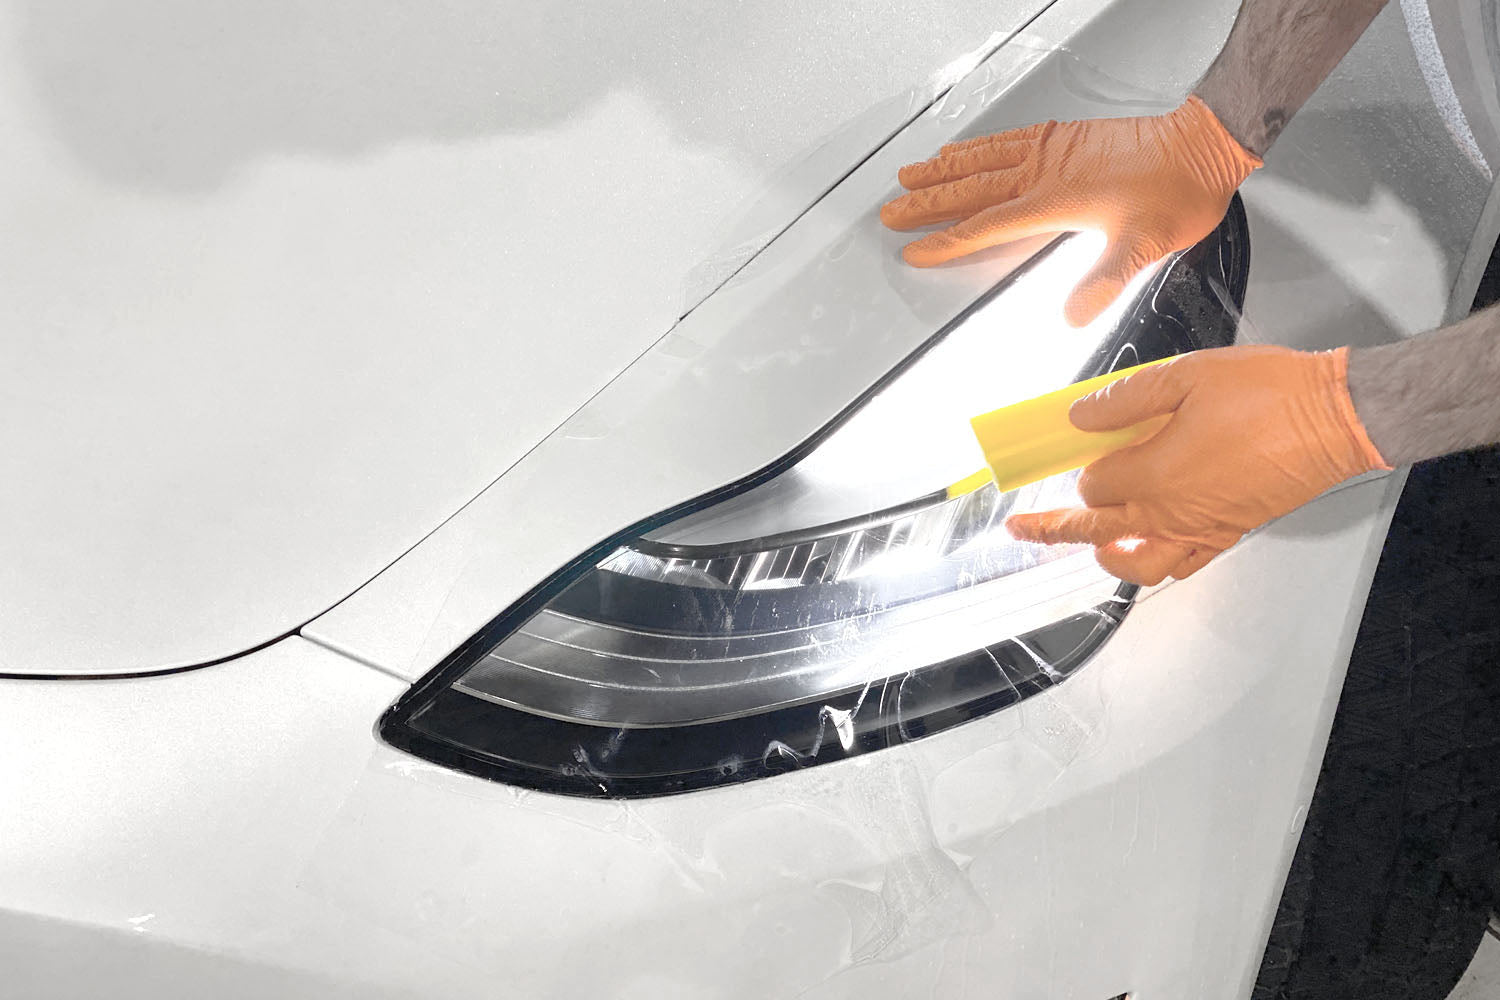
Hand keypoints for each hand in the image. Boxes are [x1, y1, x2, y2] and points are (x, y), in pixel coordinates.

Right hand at [880, 97, 1260, 326]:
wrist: (1203, 146)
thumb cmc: (1178, 190)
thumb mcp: (1145, 246)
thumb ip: (1104, 280)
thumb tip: (1073, 315)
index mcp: (1056, 199)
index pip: (986, 225)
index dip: (948, 240)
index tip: (916, 250)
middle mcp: (1047, 171)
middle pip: (972, 189)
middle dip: (928, 203)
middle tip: (892, 211)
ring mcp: (1053, 151)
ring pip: (984, 160)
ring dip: (944, 170)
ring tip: (911, 175)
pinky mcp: (1065, 137)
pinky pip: (1008, 139)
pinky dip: (979, 145)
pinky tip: (965, 149)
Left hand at [1004, 346, 1389, 584]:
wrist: (1336, 418)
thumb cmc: (1267, 393)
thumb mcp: (1186, 376)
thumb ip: (1125, 400)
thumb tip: (1079, 418)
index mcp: (1154, 474)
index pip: (1093, 486)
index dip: (1082, 467)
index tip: (1082, 448)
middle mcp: (1171, 512)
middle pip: (1097, 531)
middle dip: (1053, 530)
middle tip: (1022, 529)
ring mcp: (1200, 530)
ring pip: (1137, 563)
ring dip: (1104, 555)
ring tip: (1087, 545)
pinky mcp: (1229, 534)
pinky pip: (1182, 566)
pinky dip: (1156, 565)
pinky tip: (1147, 552)